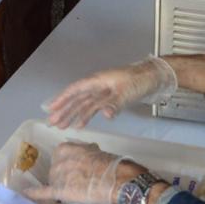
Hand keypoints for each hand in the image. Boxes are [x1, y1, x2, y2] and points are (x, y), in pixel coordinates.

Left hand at [24, 142, 126, 203]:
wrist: (118, 180)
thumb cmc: (111, 165)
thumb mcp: (95, 152)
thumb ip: (85, 152)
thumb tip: (86, 152)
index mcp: (66, 148)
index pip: (60, 157)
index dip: (68, 165)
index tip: (75, 169)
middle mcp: (59, 160)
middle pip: (55, 170)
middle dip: (64, 176)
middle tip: (79, 182)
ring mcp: (58, 175)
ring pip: (53, 182)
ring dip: (60, 187)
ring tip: (76, 191)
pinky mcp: (60, 190)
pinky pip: (43, 192)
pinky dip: (34, 193)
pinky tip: (26, 194)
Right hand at [45, 57, 177, 128]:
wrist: (153, 77)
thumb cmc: (139, 80)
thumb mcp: (126, 92)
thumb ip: (114, 104)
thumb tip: (105, 114)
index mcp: (97, 81)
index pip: (75, 90)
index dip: (62, 99)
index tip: (51, 108)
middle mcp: (97, 86)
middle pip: (76, 99)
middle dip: (64, 110)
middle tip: (52, 122)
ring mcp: (102, 92)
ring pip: (83, 104)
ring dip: (72, 115)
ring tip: (62, 126)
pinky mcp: (109, 98)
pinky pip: (93, 108)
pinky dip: (85, 116)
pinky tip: (80, 124)